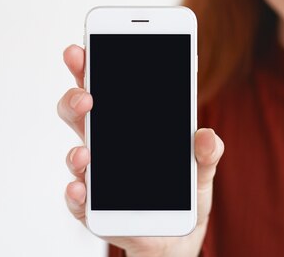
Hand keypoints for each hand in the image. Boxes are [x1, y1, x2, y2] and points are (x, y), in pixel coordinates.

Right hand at [57, 44, 224, 256]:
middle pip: (81, 112)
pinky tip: (82, 189)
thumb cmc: (183, 189)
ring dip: (76, 150)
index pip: (107, 85)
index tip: (83, 47)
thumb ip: (207, 151)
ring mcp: (97, 175)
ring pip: (77, 153)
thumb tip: (207, 135)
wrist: (177, 235)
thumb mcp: (202, 167)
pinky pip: (79, 199)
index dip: (91, 65)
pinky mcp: (95, 208)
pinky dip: (77, 194)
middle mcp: (107, 143)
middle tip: (86, 96)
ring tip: (85, 152)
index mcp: (130, 121)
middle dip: (77, 98)